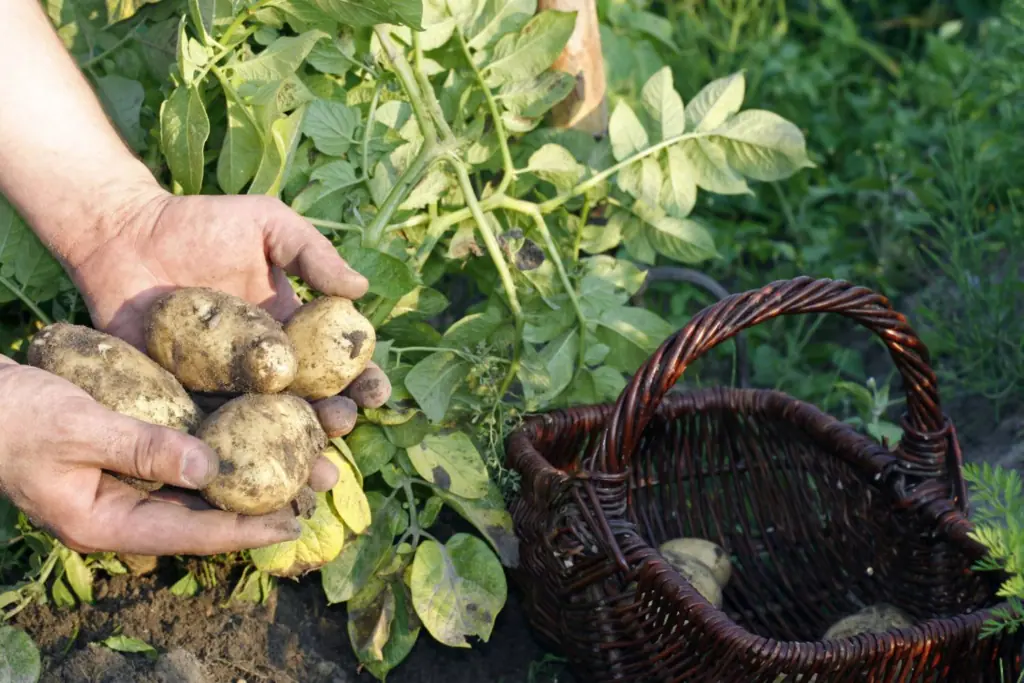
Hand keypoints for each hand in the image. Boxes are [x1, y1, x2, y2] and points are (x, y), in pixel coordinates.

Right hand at [0, 358, 320, 554]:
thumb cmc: (10, 416)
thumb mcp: (77, 429)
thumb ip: (143, 448)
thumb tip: (212, 468)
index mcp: (106, 523)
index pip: (191, 534)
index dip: (246, 528)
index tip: (296, 522)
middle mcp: (124, 510)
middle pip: (205, 514)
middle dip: (262, 501)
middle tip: (320, 487)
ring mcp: (126, 484)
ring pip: (201, 486)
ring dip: (249, 473)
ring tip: (305, 460)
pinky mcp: (130, 454)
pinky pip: (184, 456)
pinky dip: (220, 447)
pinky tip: (257, 431)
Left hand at [67, 189, 392, 470]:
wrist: (123, 235)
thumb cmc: (200, 222)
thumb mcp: (267, 225)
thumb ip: (312, 254)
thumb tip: (360, 290)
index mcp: (294, 332)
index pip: (338, 363)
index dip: (363, 381)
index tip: (375, 392)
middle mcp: (266, 367)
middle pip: (311, 404)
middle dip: (335, 421)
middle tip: (341, 424)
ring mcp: (225, 387)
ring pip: (266, 430)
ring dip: (293, 453)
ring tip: (312, 466)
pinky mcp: (182, 399)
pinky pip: (209, 431)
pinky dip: (230, 455)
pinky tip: (249, 472)